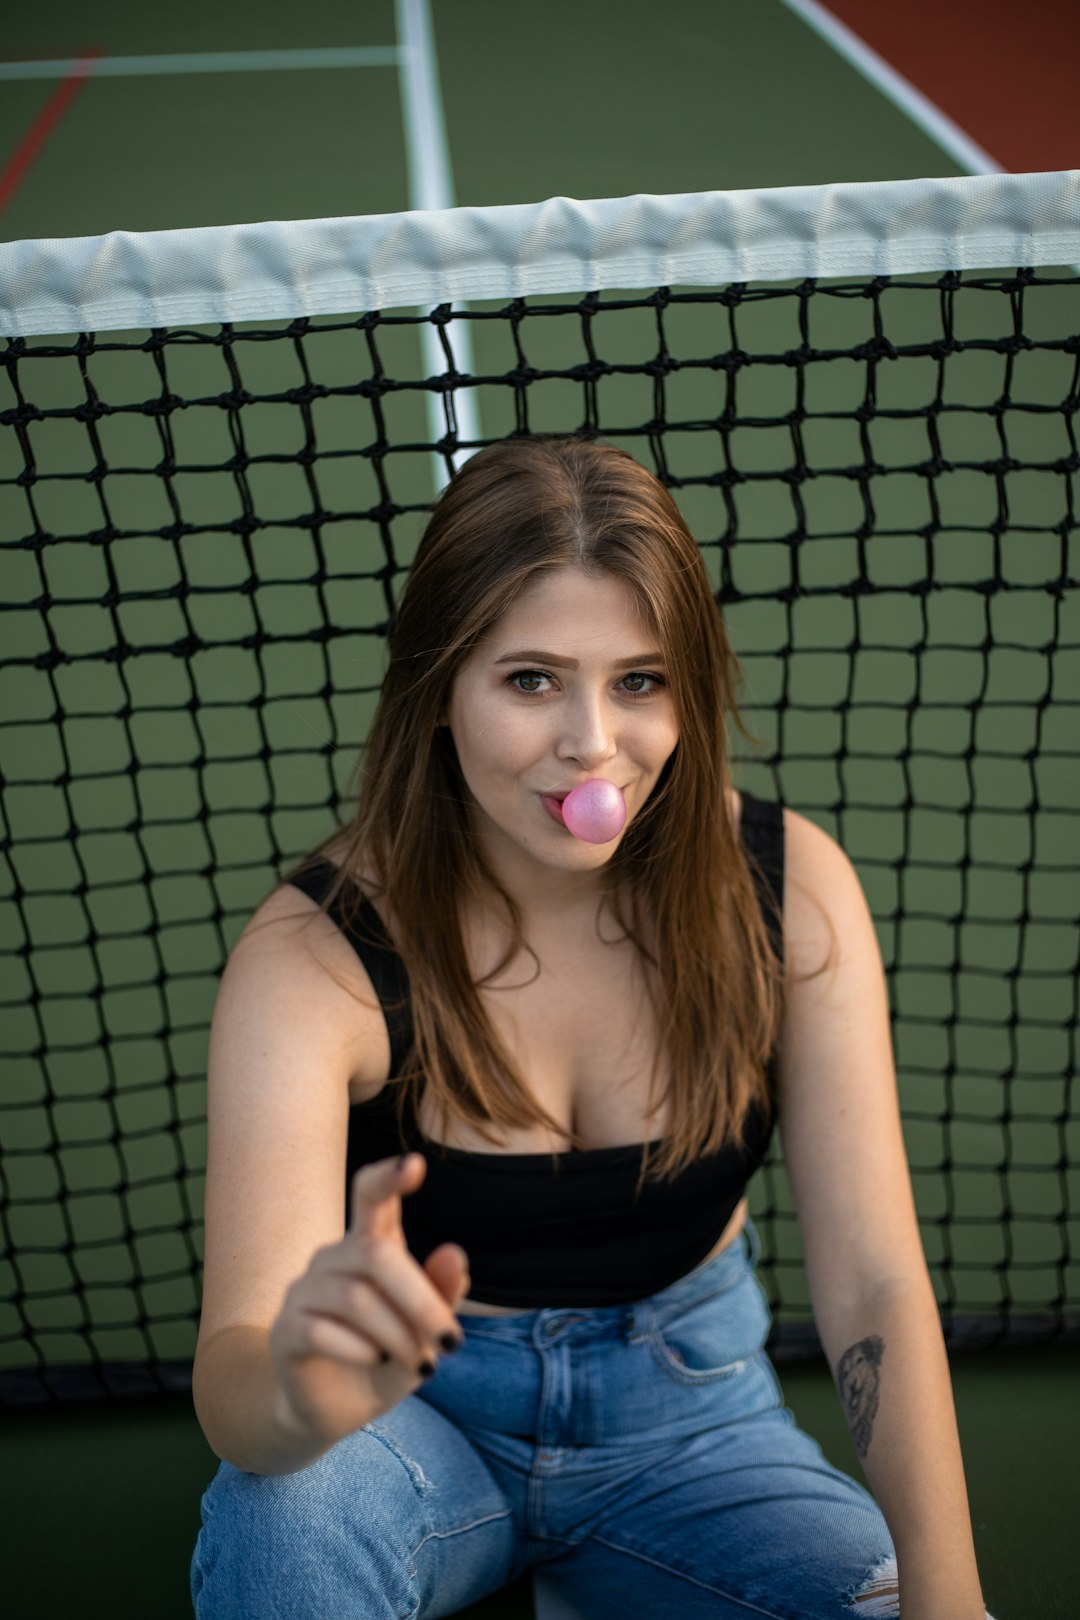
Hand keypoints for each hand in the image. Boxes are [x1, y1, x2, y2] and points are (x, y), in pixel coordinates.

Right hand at [268, 1154, 469, 1446]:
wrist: (334, 1411)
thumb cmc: (385, 1358)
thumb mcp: (425, 1334)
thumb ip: (441, 1297)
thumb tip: (454, 1254)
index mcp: (369, 1245)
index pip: (371, 1194)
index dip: (390, 1176)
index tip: (415, 1164)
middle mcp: (333, 1257)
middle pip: (376, 1254)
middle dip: (421, 1300)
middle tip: (451, 1342)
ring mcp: (304, 1290)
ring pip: (355, 1297)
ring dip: (397, 1335)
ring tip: (419, 1364)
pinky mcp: (285, 1329)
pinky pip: (321, 1330)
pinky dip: (359, 1350)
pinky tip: (373, 1361)